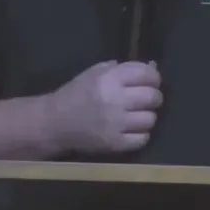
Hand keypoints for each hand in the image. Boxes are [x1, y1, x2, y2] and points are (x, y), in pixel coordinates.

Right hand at [47, 60, 162, 154]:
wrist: (55, 122)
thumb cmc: (76, 94)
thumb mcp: (95, 72)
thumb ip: (123, 68)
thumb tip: (152, 66)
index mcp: (109, 78)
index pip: (147, 74)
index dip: (154, 77)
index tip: (152, 81)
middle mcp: (115, 100)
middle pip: (153, 97)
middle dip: (154, 97)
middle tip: (148, 100)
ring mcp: (116, 124)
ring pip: (150, 119)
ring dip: (147, 116)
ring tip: (137, 116)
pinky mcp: (115, 143)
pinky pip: (142, 139)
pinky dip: (141, 135)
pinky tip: (132, 130)